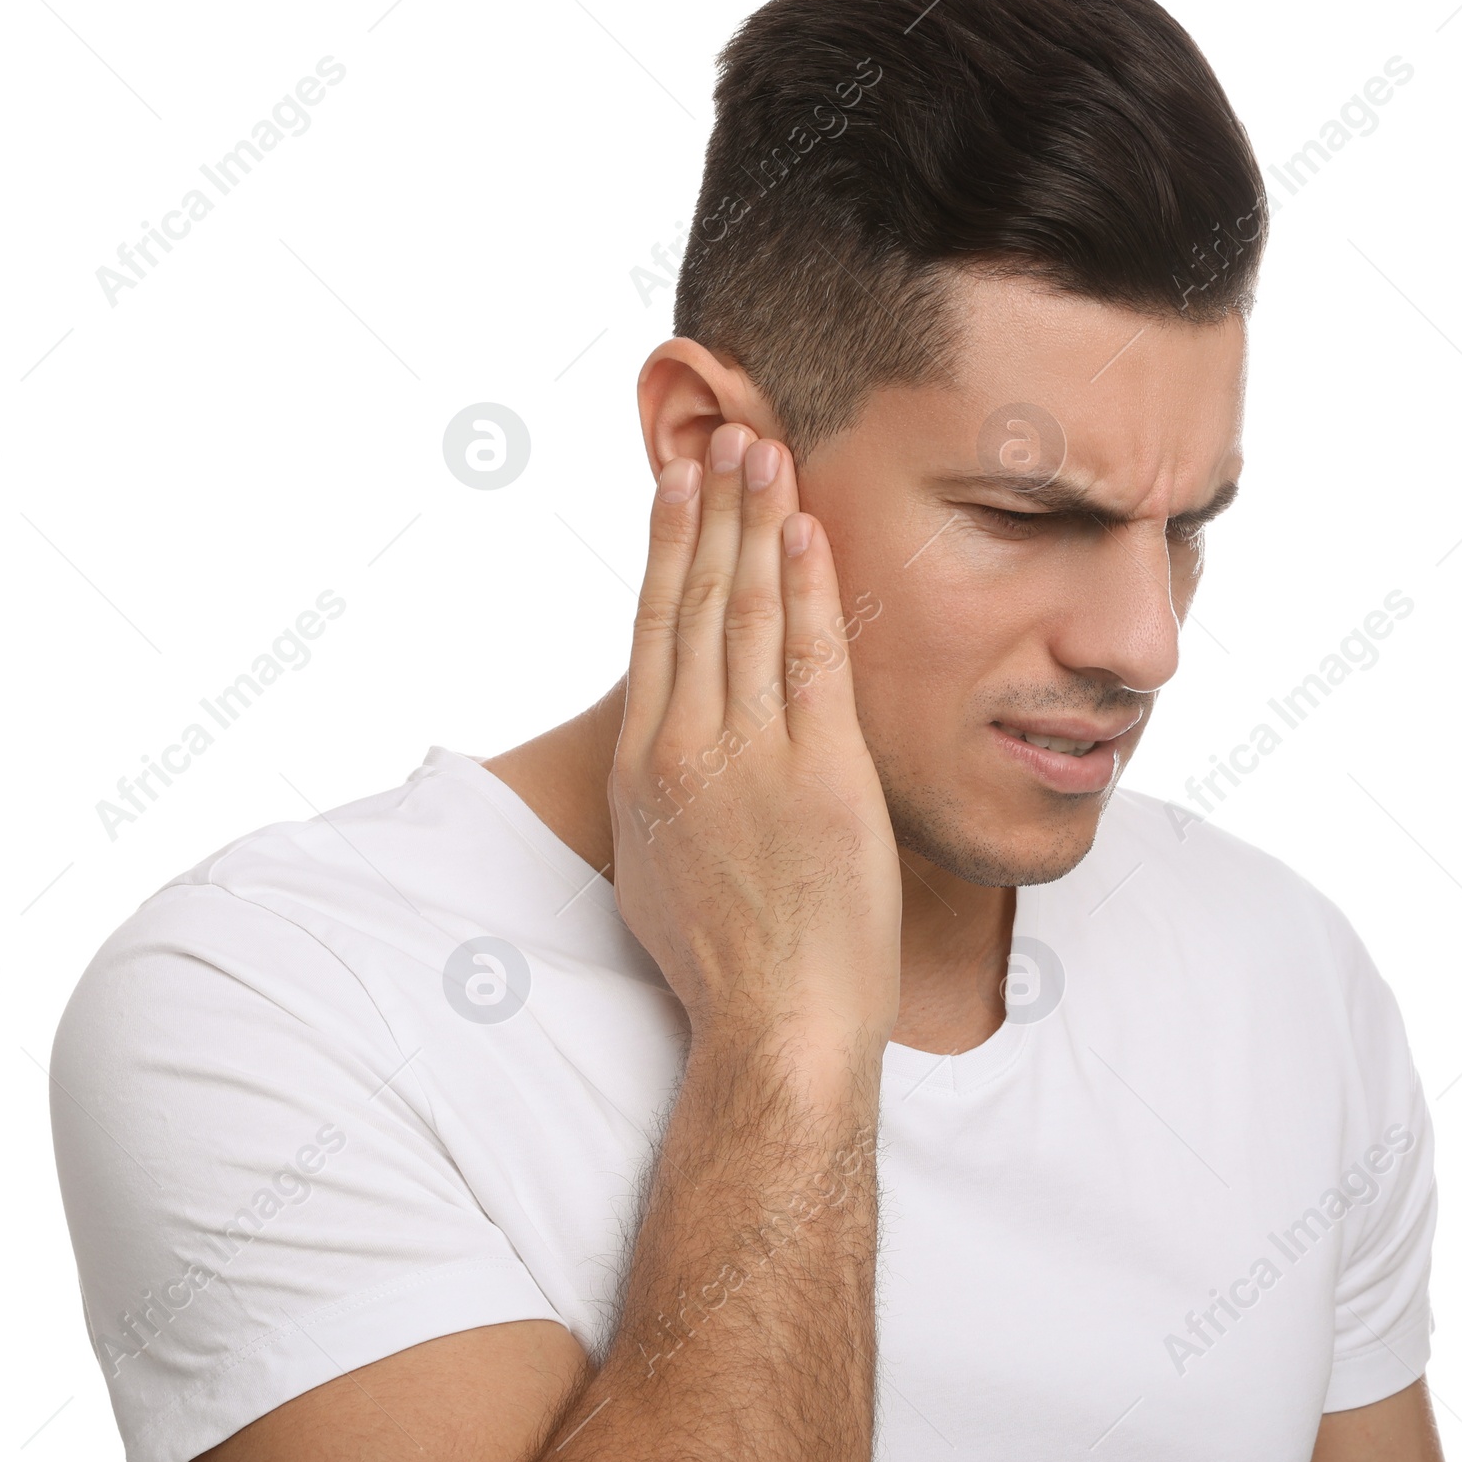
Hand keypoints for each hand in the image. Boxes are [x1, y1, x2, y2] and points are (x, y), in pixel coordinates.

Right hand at [609, 422, 901, 1060]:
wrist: (774, 1027)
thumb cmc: (720, 961)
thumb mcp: (656, 866)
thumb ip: (658, 788)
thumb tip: (666, 744)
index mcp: (642, 765)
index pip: (652, 625)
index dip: (665, 544)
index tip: (674, 483)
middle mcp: (685, 745)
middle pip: (697, 599)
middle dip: (710, 508)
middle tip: (724, 434)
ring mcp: (750, 756)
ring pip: (749, 613)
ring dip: (756, 524)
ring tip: (762, 454)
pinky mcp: (819, 773)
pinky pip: (812, 658)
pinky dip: (810, 588)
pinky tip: (808, 531)